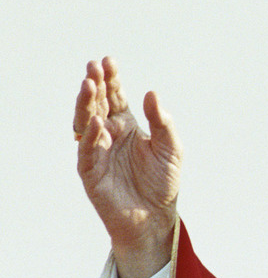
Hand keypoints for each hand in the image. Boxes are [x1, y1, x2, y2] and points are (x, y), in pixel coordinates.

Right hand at [75, 57, 181, 277]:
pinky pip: (88, 150)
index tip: (109, 61)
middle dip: (95, 85)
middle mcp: (110, 134)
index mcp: (128, 126)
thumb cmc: (163, 182)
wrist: (156, 217)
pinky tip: (97, 121)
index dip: (112, 80)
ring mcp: (98, 151)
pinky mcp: (91, 172)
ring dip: (87, 103)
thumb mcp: (171, 148)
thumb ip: (162, 122)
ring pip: (86, 122)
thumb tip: (152, 93)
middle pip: (98, 104)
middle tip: (94, 67)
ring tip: (89, 84)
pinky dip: (91, 135)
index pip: (116, 97)